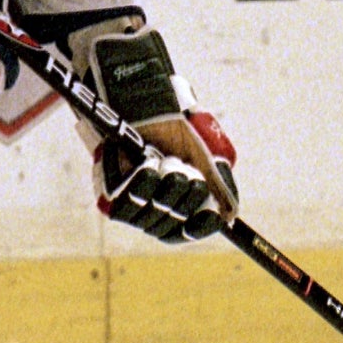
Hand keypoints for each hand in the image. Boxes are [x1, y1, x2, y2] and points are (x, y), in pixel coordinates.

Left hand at [91, 115, 238, 243]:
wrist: (146, 110)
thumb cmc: (175, 135)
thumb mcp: (202, 159)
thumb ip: (217, 186)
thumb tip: (230, 216)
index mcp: (176, 209)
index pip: (189, 232)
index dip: (201, 226)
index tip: (213, 213)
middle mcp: (153, 214)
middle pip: (173, 223)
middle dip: (186, 193)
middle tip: (187, 169)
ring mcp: (132, 207)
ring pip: (154, 214)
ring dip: (167, 185)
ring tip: (167, 161)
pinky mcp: (111, 197)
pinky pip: (130, 202)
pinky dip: (143, 182)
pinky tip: (149, 165)